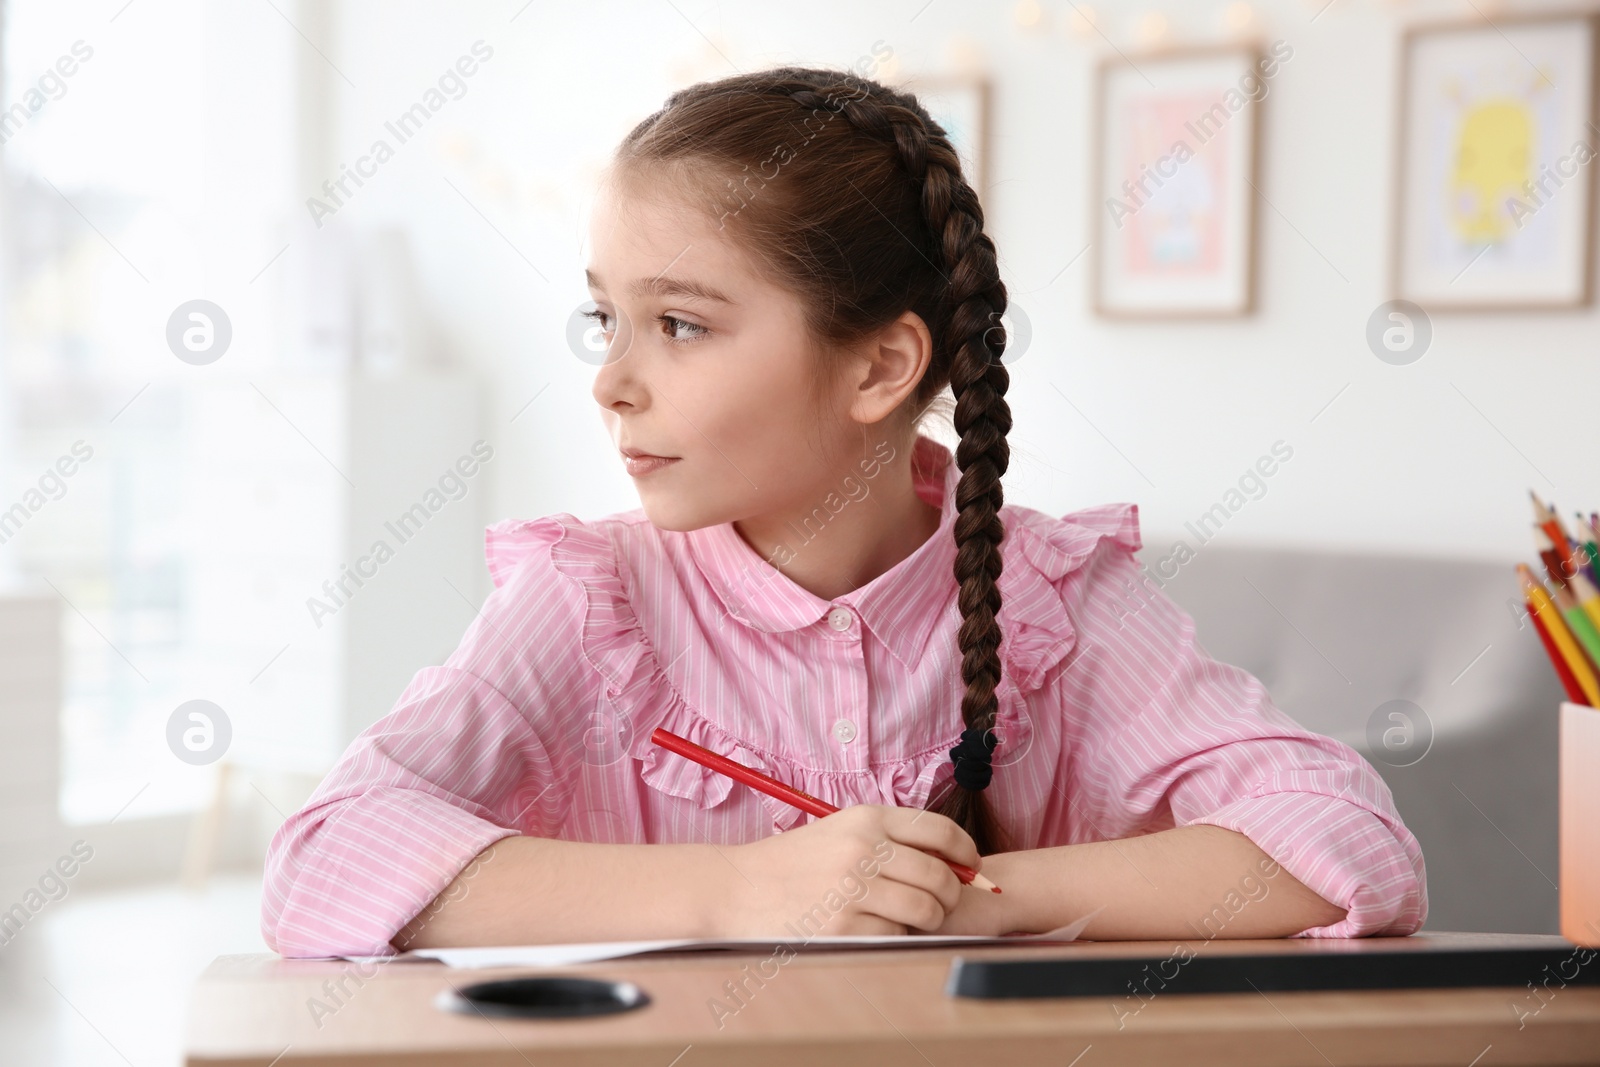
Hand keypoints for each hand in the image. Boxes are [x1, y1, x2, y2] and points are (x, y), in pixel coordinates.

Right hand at [714, 805, 980, 937]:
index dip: (965, 852)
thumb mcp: (837, 831)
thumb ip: (887, 840)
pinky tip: (876, 930)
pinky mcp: (843, 926)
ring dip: (927, 920)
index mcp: (866, 818)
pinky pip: (895, 936)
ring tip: (910, 920)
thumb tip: (950, 862)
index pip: (939, 830)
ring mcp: (854, 888)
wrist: (734, 888)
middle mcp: (864, 848)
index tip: (971, 868)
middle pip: (940, 875)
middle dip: (951, 895)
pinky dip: (895, 938)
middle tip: (942, 904)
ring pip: (925, 909)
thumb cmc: (788, 863)